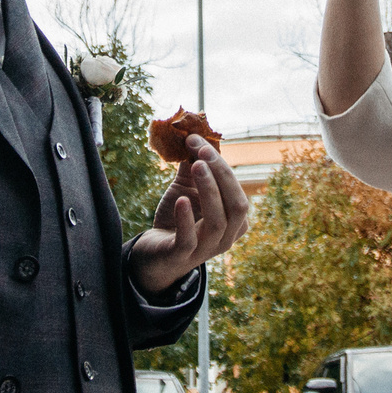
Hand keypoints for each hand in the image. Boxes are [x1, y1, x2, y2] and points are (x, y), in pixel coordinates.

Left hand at [125, 136, 253, 296]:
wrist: (153, 254)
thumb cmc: (176, 220)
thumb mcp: (186, 189)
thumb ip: (193, 166)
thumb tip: (194, 135)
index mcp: (233, 221)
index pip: (238, 192)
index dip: (223, 166)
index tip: (200, 142)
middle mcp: (226, 238)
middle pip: (237, 206)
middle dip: (223, 176)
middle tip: (202, 152)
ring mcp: (205, 250)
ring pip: (218, 222)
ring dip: (209, 191)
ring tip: (195, 166)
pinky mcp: (181, 257)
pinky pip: (189, 240)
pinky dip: (186, 219)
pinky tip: (181, 200)